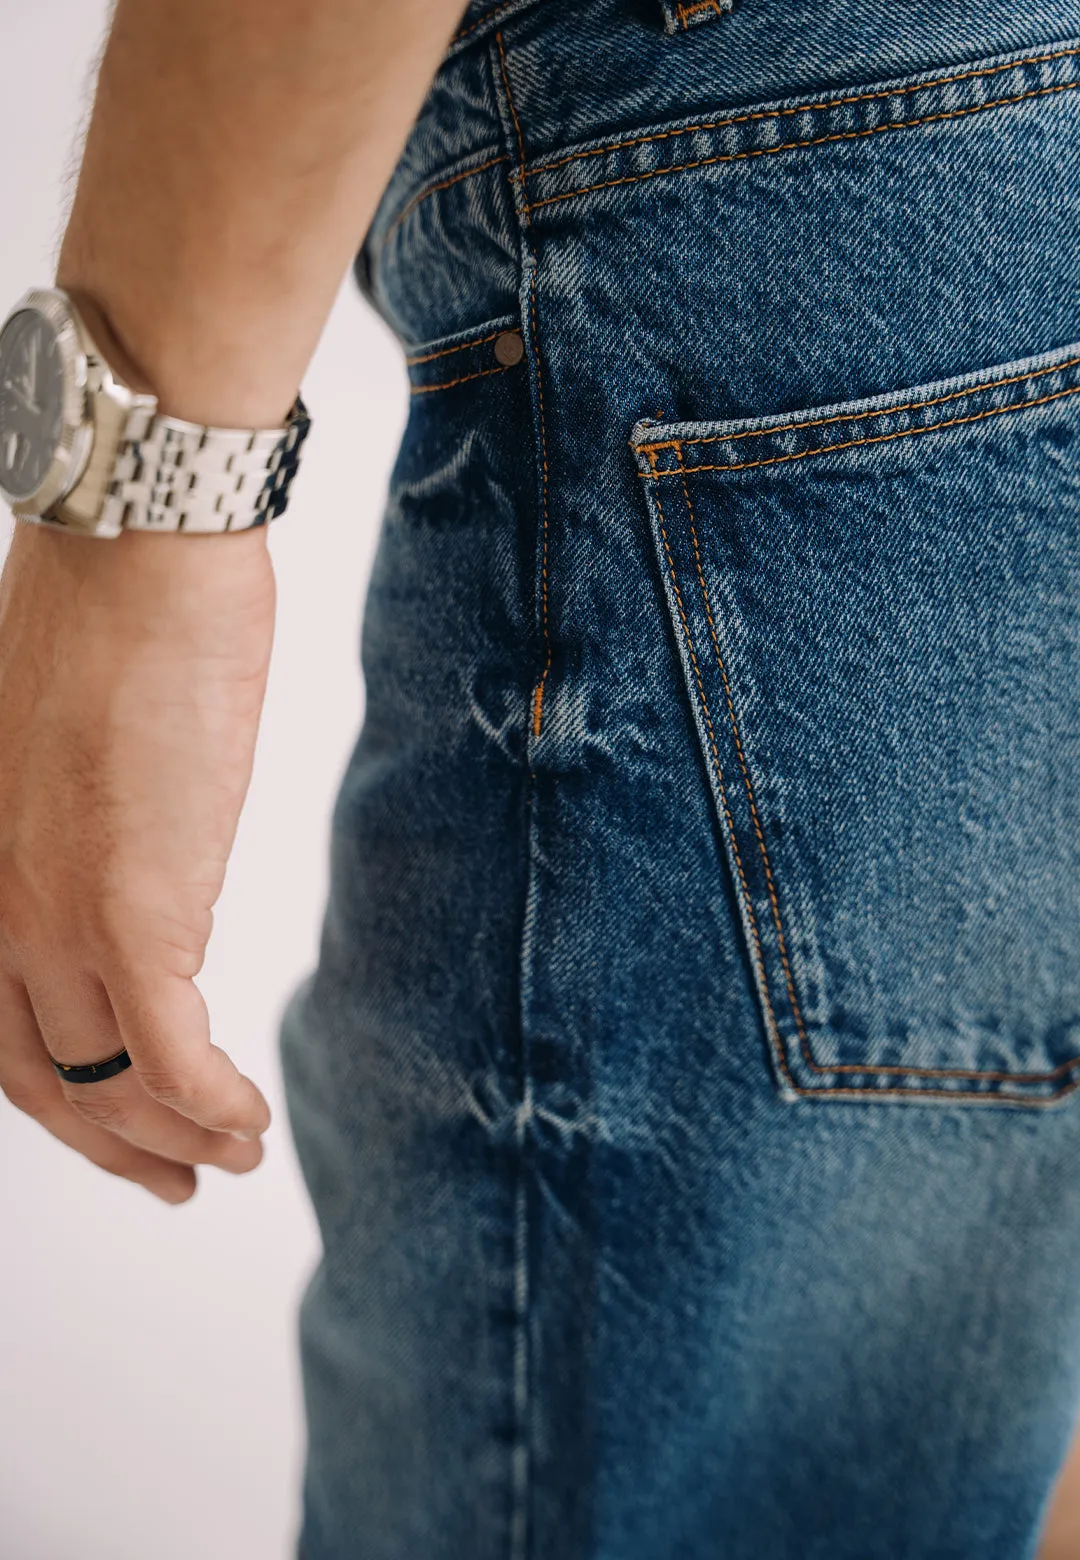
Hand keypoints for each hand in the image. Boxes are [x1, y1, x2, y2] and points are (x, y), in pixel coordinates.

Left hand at [0, 519, 274, 1201]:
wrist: (138, 552)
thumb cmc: (111, 616)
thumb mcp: (59, 738)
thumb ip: (75, 821)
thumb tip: (129, 858)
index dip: (59, 1096)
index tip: (116, 1124)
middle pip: (40, 1076)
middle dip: (110, 1144)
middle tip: (172, 1180)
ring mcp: (54, 912)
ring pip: (106, 1077)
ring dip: (175, 1138)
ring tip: (235, 1158)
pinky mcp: (132, 908)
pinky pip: (167, 1052)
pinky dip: (210, 1105)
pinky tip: (249, 1125)